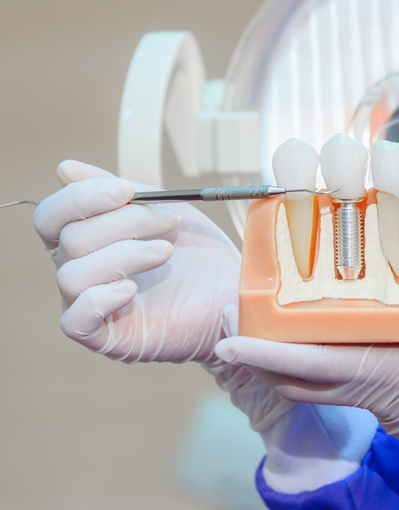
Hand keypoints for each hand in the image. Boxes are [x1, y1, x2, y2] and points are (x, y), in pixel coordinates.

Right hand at [34, 160, 240, 363]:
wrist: (235, 295)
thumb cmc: (199, 256)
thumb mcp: (161, 210)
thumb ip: (117, 191)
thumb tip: (65, 171)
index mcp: (86, 241)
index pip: (52, 217)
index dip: (81, 198)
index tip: (126, 190)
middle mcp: (81, 272)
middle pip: (68, 240)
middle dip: (123, 222)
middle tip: (169, 219)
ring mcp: (91, 307)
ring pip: (72, 276)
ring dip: (123, 255)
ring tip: (166, 252)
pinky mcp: (106, 338)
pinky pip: (75, 321)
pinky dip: (100, 299)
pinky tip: (133, 289)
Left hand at [215, 210, 398, 480]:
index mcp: (392, 374)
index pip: (312, 366)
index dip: (264, 354)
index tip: (224, 342)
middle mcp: (376, 391)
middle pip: (298, 378)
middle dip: (259, 354)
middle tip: (233, 318)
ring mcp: (382, 405)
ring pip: (316, 384)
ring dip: (284, 359)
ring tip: (265, 320)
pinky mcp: (393, 410)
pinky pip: (340, 385)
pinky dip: (317, 363)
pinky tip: (327, 332)